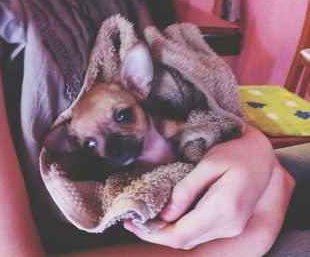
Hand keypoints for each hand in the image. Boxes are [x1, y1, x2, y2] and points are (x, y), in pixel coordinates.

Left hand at [124, 125, 292, 250]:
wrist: (262, 156)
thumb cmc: (235, 152)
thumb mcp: (209, 163)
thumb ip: (187, 190)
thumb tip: (166, 214)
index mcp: (223, 208)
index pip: (181, 234)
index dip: (153, 234)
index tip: (131, 223)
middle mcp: (229, 225)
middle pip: (184, 240)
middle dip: (155, 234)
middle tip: (132, 221)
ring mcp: (231, 227)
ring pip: (190, 239)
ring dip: (165, 233)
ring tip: (144, 219)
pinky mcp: (230, 225)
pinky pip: (199, 233)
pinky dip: (179, 229)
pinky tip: (165, 218)